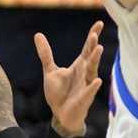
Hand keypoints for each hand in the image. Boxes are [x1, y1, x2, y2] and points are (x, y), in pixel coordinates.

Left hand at [36, 22, 103, 136]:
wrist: (60, 114)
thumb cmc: (59, 93)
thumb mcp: (50, 71)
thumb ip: (46, 54)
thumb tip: (38, 35)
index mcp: (79, 66)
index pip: (87, 48)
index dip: (93, 35)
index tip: (99, 23)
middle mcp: (85, 73)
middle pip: (90, 57)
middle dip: (93, 46)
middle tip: (95, 35)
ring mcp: (86, 85)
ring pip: (92, 71)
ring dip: (95, 60)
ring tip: (99, 49)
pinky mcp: (85, 98)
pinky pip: (90, 91)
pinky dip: (93, 86)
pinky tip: (97, 80)